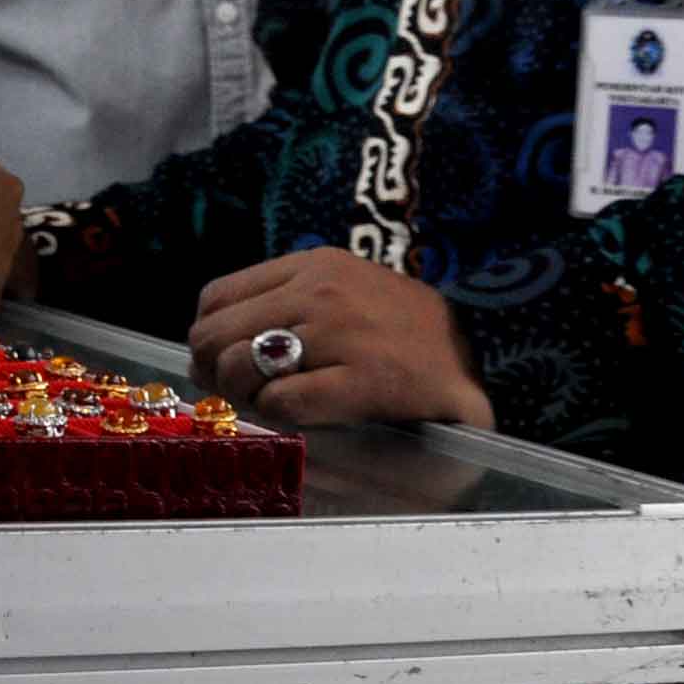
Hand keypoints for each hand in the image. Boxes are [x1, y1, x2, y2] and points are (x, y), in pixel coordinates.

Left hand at [187, 248, 494, 428]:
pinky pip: (284, 400)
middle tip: (236, 396)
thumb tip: (217, 342)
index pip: (217, 297)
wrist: (478, 354)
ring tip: (268, 405)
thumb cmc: (401, 331)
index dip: (205, 337)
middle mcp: (321, 291)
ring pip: (239, 365)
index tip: (215, 364)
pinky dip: (278, 414)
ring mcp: (343, 333)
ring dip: (244, 396)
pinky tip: (299, 417)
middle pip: (216, 333)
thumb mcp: (343, 292)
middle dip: (214, 372)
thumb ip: (287, 302)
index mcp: (312, 266)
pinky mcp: (365, 379)